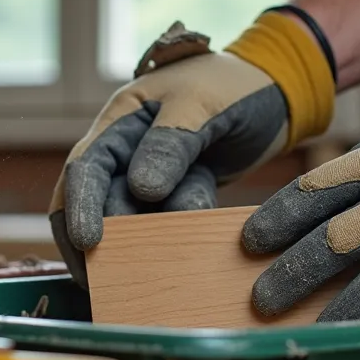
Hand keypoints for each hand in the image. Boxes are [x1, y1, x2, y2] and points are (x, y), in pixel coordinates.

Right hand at [50, 14, 336, 283]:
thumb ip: (171, 142)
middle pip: (101, 202)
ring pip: (134, 217)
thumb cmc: (235, 85)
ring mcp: (153, 173)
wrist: (279, 91)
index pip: (85, 167)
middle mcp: (127, 150)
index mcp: (120, 120)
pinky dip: (179, 234)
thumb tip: (141, 188)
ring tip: (158, 271)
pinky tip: (192, 253)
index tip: (88, 242)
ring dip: (146, 240)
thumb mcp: (201, 103)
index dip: (79, 206)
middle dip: (109, 238)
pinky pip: (169, 220)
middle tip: (121, 275)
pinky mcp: (179, 191)